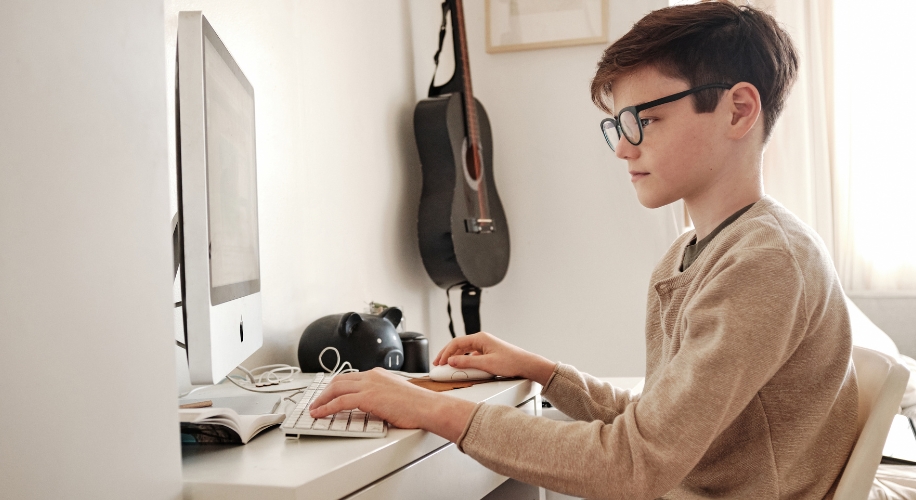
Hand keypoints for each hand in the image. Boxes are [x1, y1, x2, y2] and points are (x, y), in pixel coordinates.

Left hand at [308, 368, 474, 441]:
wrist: (427, 407)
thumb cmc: (417, 405)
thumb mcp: (394, 396)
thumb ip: (380, 397)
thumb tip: (370, 408)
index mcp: (378, 374)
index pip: (350, 377)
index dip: (335, 387)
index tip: (327, 394)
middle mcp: (372, 376)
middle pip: (339, 380)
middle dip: (324, 392)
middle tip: (316, 402)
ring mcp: (369, 385)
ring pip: (336, 388)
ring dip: (321, 400)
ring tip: (314, 409)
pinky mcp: (367, 397)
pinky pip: (340, 401)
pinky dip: (327, 407)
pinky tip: (320, 414)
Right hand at [433, 331, 556, 385]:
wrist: (526, 365)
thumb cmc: (511, 362)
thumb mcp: (486, 364)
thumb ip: (467, 362)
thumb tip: (452, 361)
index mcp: (480, 338)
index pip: (456, 343)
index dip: (446, 352)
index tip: (440, 362)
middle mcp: (482, 340)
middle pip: (459, 345)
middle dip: (447, 354)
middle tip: (438, 364)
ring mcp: (485, 346)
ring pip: (464, 350)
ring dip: (455, 358)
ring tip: (446, 366)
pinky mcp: (488, 353)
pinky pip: (471, 355)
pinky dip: (463, 360)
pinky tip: (461, 367)